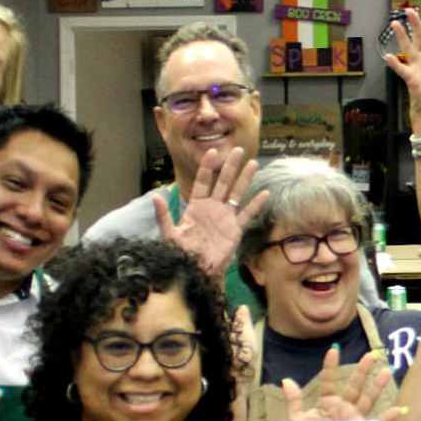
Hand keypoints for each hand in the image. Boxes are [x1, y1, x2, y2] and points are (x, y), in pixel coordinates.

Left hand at [154, 146, 266, 278]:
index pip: (203, 182)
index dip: (208, 167)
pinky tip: (265, 194)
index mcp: (196, 206)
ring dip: (245, 179)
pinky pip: (247, 214)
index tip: (213, 151)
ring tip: (253, 164)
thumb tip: (155, 196)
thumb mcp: (170, 233)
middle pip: (223, 183)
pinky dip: (256, 204)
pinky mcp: (235, 229)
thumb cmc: (182, 253)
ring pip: (237, 193)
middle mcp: (213, 208)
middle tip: (239, 151)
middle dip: (230, 167)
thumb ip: (164, 215)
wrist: (196, 270)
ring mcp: (226, 217)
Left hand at [283, 347, 401, 420]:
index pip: (329, 381)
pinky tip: (399, 410)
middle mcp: (343, 407)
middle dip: (363, 370)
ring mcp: (354, 418)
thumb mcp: (297, 420)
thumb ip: (294, 400)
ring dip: (377, 386)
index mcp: (327, 402)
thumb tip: (287, 380)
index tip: (333, 350)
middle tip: (371, 355)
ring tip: (387, 371)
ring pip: (368, 399)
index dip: (331, 366)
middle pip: (354, 385)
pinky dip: (388, 418)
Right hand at [381, 1, 420, 125]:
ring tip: (395, 23)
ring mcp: (415, 65)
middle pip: (419, 36)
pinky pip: (401, 68)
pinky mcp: (411, 77)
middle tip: (410, 10)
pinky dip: (395, 63)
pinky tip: (388, 56)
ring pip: (408, 47)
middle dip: (415, 23)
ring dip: (401, 36)